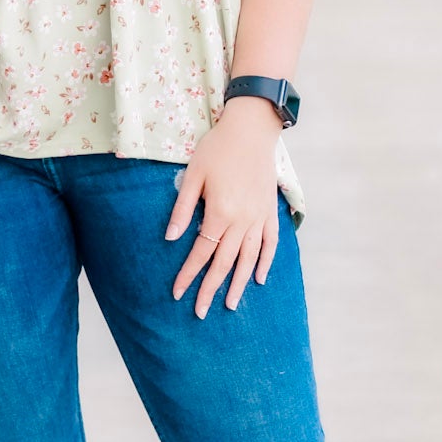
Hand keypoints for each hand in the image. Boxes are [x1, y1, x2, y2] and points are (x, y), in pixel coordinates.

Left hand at [164, 100, 282, 316]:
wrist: (251, 129)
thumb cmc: (217, 149)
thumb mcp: (193, 176)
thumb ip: (183, 209)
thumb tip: (171, 238)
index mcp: (220, 213)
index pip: (201, 252)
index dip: (188, 274)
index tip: (177, 293)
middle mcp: (242, 221)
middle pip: (224, 263)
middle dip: (210, 288)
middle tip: (200, 312)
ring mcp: (259, 218)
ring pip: (249, 259)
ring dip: (238, 283)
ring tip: (229, 304)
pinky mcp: (270, 211)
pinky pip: (270, 243)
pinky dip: (265, 262)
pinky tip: (259, 278)